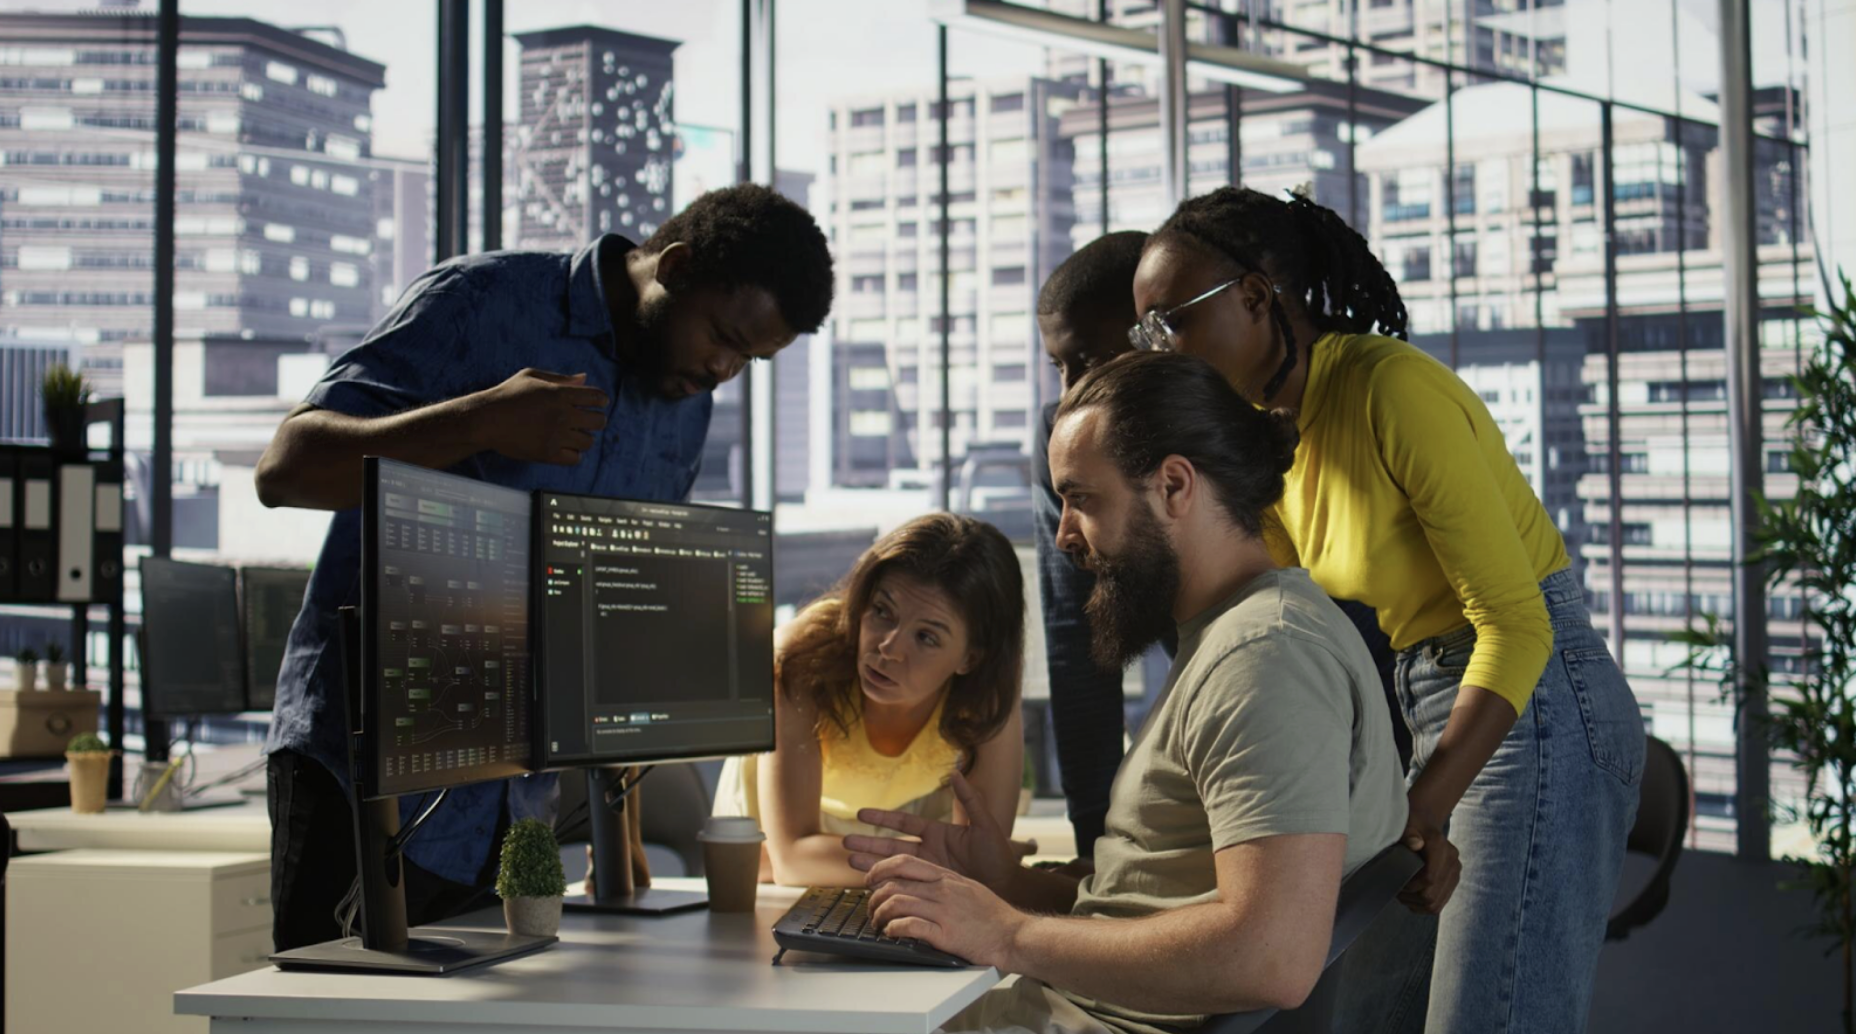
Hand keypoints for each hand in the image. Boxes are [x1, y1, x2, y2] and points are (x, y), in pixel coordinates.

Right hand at [475, 368, 609, 464]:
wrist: (485, 419)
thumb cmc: (506, 395)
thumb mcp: (531, 376)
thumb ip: (561, 379)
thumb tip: (584, 378)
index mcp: (559, 393)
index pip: (597, 397)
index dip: (600, 400)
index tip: (596, 403)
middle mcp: (561, 415)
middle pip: (599, 421)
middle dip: (596, 420)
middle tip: (586, 420)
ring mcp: (556, 435)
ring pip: (588, 441)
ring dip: (583, 437)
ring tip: (571, 434)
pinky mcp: (547, 454)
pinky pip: (575, 458)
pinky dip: (573, 454)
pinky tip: (564, 447)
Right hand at [843, 770, 1021, 891]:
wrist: (1007, 886)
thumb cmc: (999, 855)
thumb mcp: (984, 824)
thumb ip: (969, 799)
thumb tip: (956, 772)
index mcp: (936, 833)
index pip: (903, 823)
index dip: (882, 818)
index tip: (861, 814)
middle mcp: (927, 851)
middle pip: (890, 845)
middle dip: (867, 843)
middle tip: (845, 841)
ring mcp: (926, 871)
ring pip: (891, 865)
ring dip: (870, 862)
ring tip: (849, 860)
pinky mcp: (928, 888)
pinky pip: (903, 884)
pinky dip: (886, 883)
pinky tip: (869, 884)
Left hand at [867, 855, 1023, 968]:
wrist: (1014, 935)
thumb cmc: (992, 915)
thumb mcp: (968, 887)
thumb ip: (944, 882)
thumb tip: (919, 883)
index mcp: (946, 876)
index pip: (904, 862)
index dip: (880, 867)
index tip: (869, 878)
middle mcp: (943, 890)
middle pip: (894, 883)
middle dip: (874, 896)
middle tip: (870, 907)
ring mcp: (944, 911)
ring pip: (897, 903)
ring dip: (879, 914)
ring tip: (877, 924)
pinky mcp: (945, 934)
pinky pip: (909, 926)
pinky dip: (893, 929)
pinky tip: (890, 933)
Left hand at [1396, 799, 1460, 914]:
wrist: (1425, 823)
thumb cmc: (1412, 824)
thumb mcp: (1406, 824)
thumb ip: (1408, 833)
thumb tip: (1416, 844)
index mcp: (1442, 848)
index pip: (1429, 879)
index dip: (1410, 886)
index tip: (1397, 881)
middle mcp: (1453, 862)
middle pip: (1431, 896)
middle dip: (1410, 897)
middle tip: (1397, 889)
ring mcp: (1455, 874)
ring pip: (1435, 905)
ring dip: (1415, 904)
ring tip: (1403, 894)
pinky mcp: (1452, 882)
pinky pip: (1438, 905)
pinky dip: (1422, 906)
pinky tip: (1411, 897)